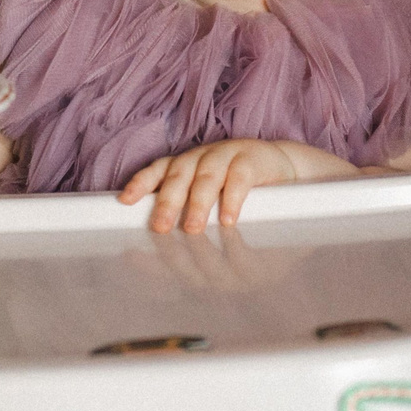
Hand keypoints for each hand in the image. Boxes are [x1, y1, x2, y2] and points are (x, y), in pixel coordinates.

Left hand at [120, 138, 330, 231]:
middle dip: (167, 201)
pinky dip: (233, 198)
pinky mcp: (254, 161)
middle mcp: (203, 156)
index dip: (141, 183)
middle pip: (178, 174)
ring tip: (193, 229)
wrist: (286, 171)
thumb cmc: (241, 194)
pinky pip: (240, 178)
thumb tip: (160, 255)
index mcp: (187, 165)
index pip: (158, 171)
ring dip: (198, 203)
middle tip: (161, 227)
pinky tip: (229, 220)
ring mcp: (228, 155)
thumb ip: (189, 223)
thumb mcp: (212, 206)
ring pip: (207, 176)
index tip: (125, 201)